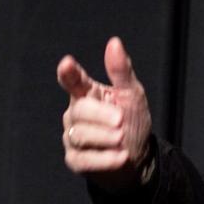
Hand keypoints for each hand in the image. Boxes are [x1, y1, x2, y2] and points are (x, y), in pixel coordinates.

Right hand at [56, 36, 152, 191]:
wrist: (137, 160)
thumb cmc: (132, 122)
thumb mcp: (132, 95)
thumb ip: (121, 71)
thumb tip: (114, 42)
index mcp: (86, 93)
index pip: (72, 80)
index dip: (68, 73)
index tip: (66, 64)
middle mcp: (75, 114)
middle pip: (79, 110)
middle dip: (101, 115)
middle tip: (121, 120)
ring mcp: (72, 138)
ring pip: (79, 135)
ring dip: (105, 137)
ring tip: (122, 139)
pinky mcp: (75, 160)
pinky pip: (84, 159)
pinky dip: (104, 159)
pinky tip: (121, 157)